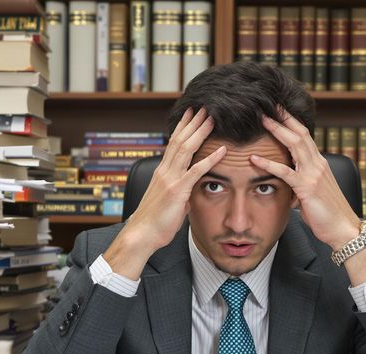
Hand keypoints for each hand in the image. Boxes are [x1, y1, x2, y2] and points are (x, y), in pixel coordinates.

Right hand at [103, 107, 225, 279]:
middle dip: (192, 123)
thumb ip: (178, 192)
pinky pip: (196, 171)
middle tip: (204, 107)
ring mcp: (170, 179)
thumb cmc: (154, 222)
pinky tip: (222, 151)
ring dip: (200, 132)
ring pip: (186, 149)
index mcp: (162, 172)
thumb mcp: (168, 202)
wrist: (142, 234)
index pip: (172, 143)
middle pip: (179, 140)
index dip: (182, 127)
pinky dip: (210, 159)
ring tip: (212, 118)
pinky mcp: (178, 190)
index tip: (190, 114)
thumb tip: (187, 192)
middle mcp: (165, 171)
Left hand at [250, 111, 360, 250]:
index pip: (304, 135)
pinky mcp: (307, 188)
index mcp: (319, 163)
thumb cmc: (327, 214)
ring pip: (295, 145)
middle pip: (299, 133)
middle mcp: (317, 163)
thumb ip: (301, 185)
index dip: (291, 121)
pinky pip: (286, 172)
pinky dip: (268, 163)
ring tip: (261, 120)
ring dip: (277, 130)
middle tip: (267, 104)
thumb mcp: (313, 194)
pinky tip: (254, 158)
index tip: (278, 109)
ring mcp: (313, 174)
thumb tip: (290, 188)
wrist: (343, 228)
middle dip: (283, 117)